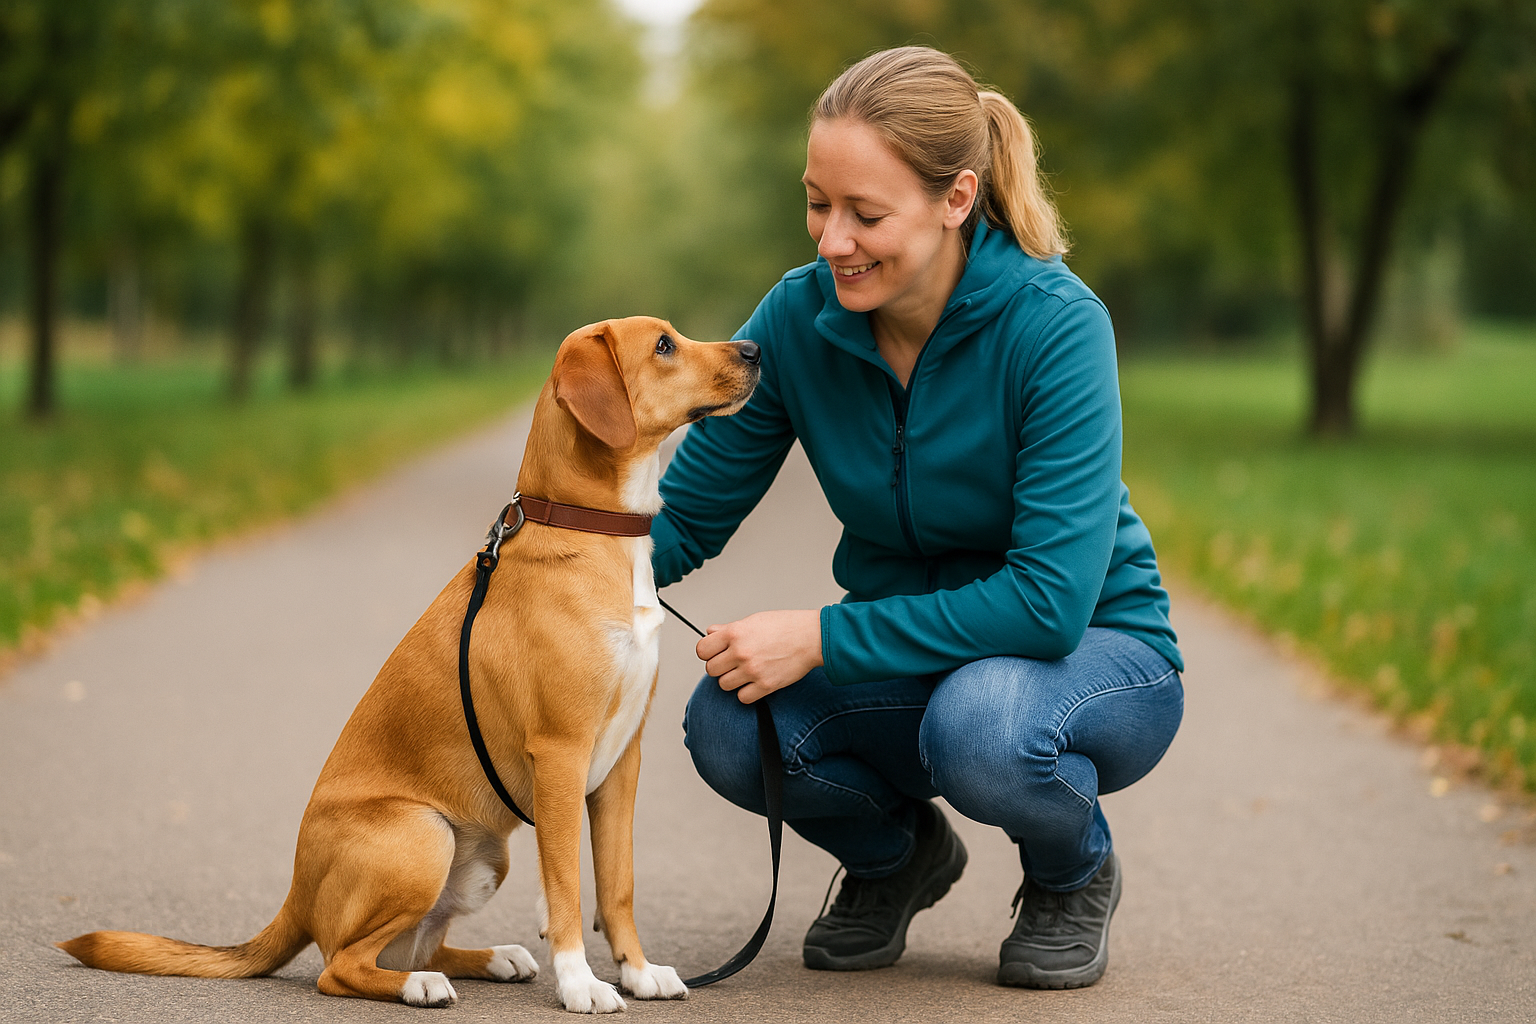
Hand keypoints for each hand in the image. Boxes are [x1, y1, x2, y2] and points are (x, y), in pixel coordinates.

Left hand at [697, 609, 822, 703]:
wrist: (811, 638)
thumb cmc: (786, 627)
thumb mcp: (753, 620)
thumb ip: (728, 629)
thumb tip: (710, 632)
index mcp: (735, 633)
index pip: (702, 650)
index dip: (708, 652)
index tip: (715, 653)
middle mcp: (741, 652)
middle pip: (711, 669)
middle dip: (720, 667)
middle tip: (732, 662)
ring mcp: (752, 670)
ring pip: (724, 685)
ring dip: (733, 680)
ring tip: (746, 671)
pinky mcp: (765, 686)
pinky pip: (742, 697)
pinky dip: (747, 692)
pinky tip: (755, 682)